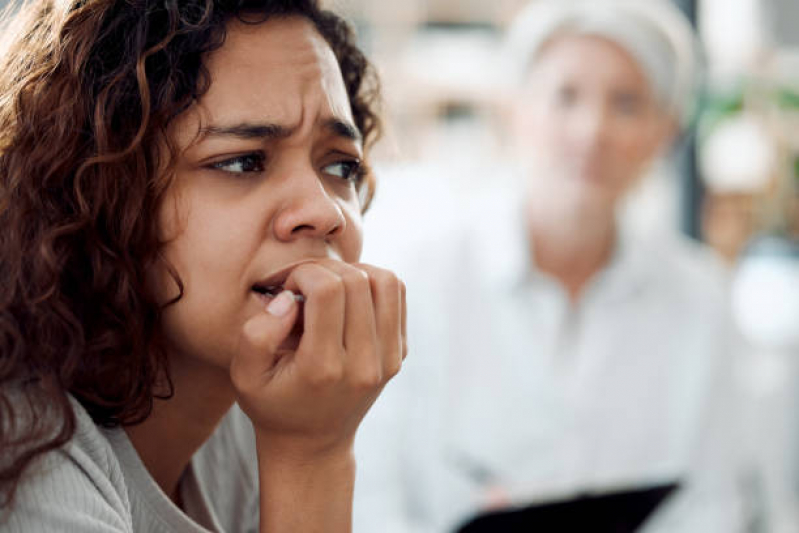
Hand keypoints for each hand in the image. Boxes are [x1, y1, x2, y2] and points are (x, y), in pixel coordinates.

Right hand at [230, 259, 406, 460]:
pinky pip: (397, 295)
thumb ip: (256, 334)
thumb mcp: (244, 375)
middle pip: (357, 281)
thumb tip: (290, 298)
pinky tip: (348, 298)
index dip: (303, 273)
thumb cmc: (272, 403)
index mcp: (324, 368)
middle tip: (304, 286)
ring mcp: (388, 358)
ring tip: (328, 288)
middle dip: (324, 269)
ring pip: (386, 281)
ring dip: (354, 271)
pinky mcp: (400, 352)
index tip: (288, 288)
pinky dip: (373, 283)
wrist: (312, 443)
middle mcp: (364, 364)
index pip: (328, 290)